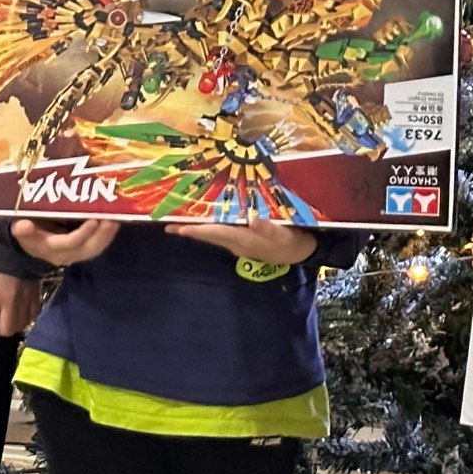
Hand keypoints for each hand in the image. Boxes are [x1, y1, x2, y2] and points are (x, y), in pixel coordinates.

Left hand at [0, 264, 43, 337]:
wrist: (15, 243)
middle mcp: (9, 302)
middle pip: (6, 330)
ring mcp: (25, 299)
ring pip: (21, 325)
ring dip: (13, 324)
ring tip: (8, 317)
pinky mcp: (36, 294)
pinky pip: (33, 315)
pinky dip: (26, 316)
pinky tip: (21, 311)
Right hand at [10, 216, 121, 265]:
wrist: (31, 246)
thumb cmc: (27, 232)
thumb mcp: (20, 231)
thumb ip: (22, 230)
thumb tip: (23, 226)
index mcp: (51, 248)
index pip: (70, 243)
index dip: (83, 233)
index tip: (94, 219)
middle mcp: (66, 255)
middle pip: (88, 249)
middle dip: (103, 235)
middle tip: (113, 218)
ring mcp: (76, 254)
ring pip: (95, 249)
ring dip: (108, 235)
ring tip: (117, 219)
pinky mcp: (82, 249)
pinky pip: (96, 245)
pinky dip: (106, 235)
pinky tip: (114, 221)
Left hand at [175, 218, 319, 265]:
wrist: (304, 252)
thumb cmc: (294, 240)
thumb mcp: (285, 234)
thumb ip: (269, 228)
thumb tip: (252, 220)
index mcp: (244, 239)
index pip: (215, 233)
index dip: (196, 230)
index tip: (177, 228)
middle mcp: (238, 243)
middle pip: (209, 236)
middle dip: (190, 231)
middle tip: (168, 226)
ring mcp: (240, 245)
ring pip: (214, 236)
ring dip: (198, 231)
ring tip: (182, 224)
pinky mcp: (245, 243)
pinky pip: (223, 235)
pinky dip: (211, 229)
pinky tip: (208, 223)